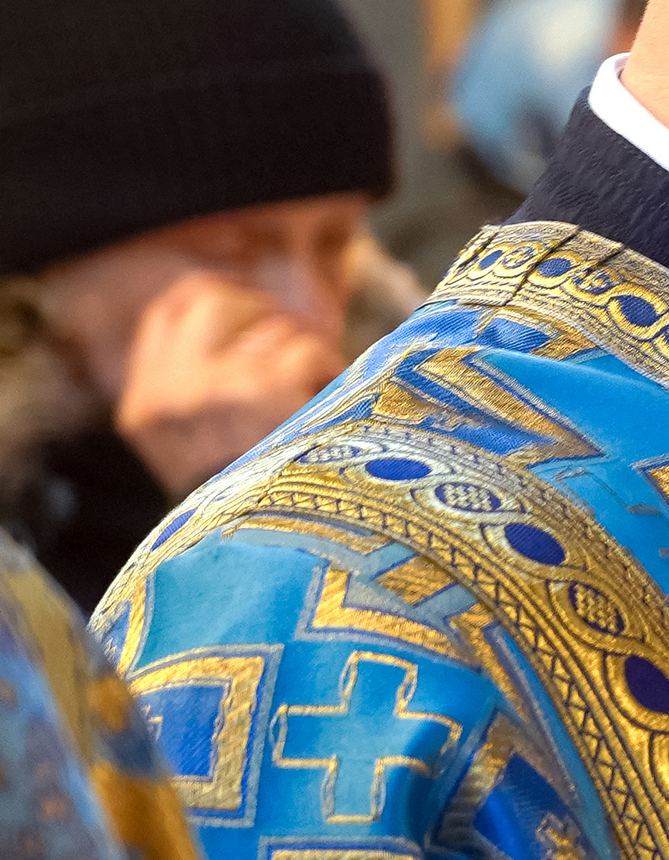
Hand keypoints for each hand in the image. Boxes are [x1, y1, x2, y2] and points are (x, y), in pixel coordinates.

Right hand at [115, 270, 340, 494]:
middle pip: (218, 300)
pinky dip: (331, 375)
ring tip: (313, 406)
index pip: (171, 310)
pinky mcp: (262, 390)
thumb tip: (252, 326)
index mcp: (144, 409)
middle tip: (293, 354)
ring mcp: (212, 389)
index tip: (251, 311)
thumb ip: (202, 394)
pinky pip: (306, 351)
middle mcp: (168, 395)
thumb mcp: (198, 453)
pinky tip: (332, 414)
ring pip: (273, 329)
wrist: (268, 561)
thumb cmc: (250, 506)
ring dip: (306, 358)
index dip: (218, 297)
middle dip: (266, 318)